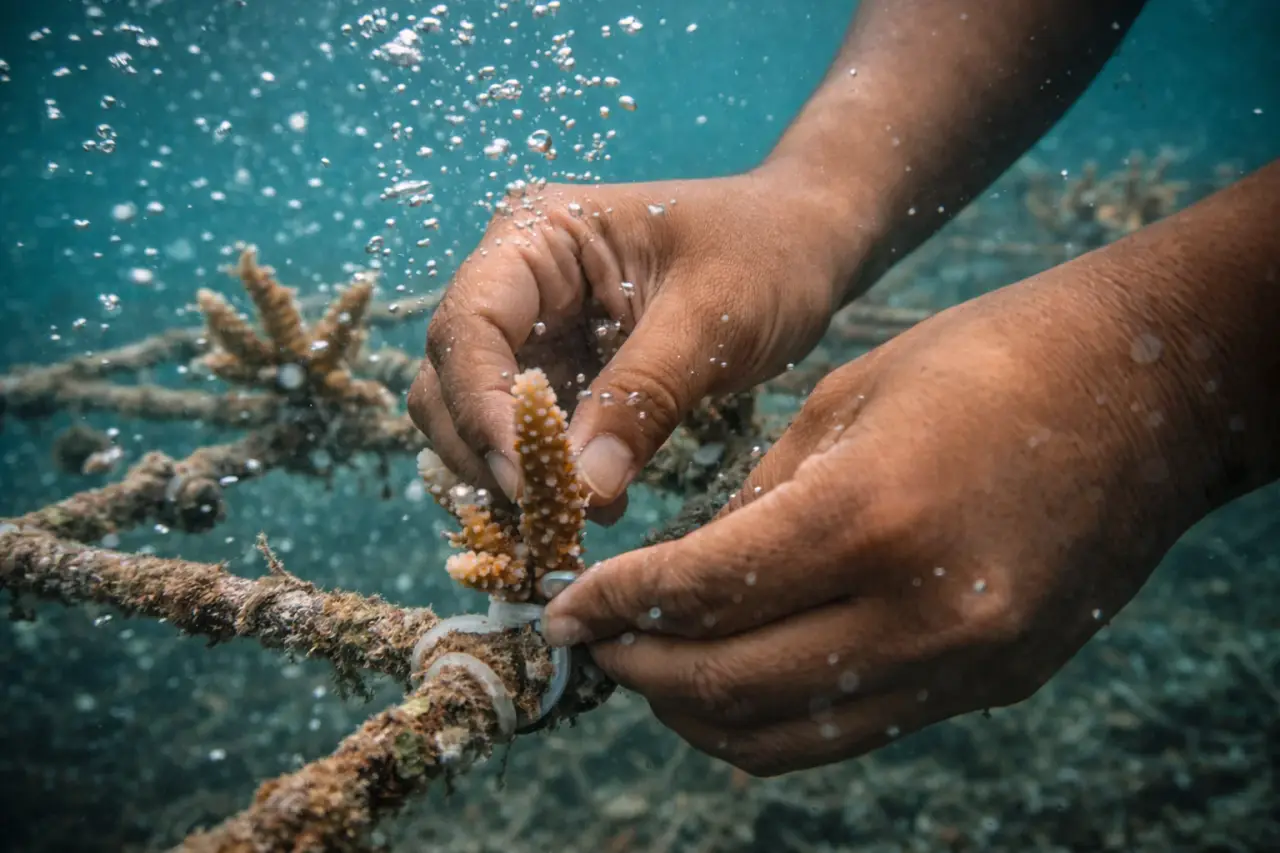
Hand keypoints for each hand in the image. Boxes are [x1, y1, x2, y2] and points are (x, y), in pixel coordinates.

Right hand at [408, 171, 861, 517]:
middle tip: (550, 514)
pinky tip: (600, 503)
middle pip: (450, 381)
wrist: (805, 249)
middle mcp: (516, 284)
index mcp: (538, 236)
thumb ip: (642, 396)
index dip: (483, 409)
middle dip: (489, 453)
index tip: (526, 478)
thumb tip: (578, 491)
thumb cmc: (767, 254)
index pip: (468, 327)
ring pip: (474, 420)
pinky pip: (525, 439)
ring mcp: (534, 334)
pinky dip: (545, 480)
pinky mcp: (561, 378)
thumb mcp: (713, 318)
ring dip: (512, 476)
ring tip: (578, 516)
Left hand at [541, 261, 1207, 775]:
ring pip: (786, 739)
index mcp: (871, 516)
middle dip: (640, 669)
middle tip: (596, 639)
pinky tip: (742, 670)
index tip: (564, 606)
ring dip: (698, 713)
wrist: (1148, 391)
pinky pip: (853, 732)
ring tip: (656, 665)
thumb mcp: (846, 402)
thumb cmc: (987, 362)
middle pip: (730, 687)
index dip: (616, 605)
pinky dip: (776, 715)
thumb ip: (758, 504)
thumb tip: (685, 578)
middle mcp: (921, 615)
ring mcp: (966, 665)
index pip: (702, 593)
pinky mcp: (994, 685)